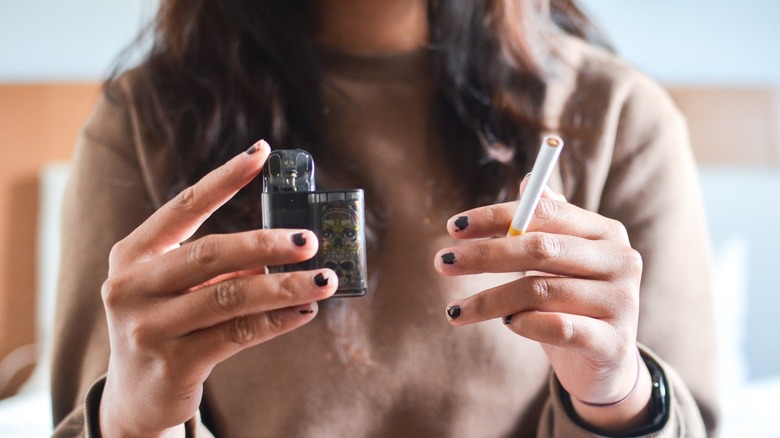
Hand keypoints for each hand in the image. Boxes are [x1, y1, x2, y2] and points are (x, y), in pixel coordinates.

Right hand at [99, 140, 336, 436]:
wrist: (137, 395)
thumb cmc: (166, 325)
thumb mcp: (177, 289)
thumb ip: (217, 266)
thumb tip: (283, 248)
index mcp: (132, 254)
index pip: (183, 207)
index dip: (224, 179)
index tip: (261, 154)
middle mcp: (131, 286)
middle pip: (210, 253)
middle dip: (266, 243)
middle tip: (310, 240)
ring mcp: (149, 327)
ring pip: (230, 296)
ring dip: (285, 286)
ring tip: (324, 279)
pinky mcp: (173, 363)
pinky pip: (237, 334)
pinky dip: (277, 320)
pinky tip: (305, 311)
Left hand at [435, 179, 650, 431]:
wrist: (606, 362)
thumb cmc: (572, 302)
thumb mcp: (560, 260)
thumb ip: (546, 222)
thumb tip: (526, 180)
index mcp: (605, 232)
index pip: (544, 213)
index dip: (495, 216)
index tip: (453, 227)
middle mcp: (620, 261)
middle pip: (541, 249)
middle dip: (484, 255)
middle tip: (442, 262)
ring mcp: (621, 302)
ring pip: (541, 291)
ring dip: (491, 299)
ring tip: (460, 309)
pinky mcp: (612, 343)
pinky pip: (558, 327)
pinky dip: (525, 324)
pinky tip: (508, 324)